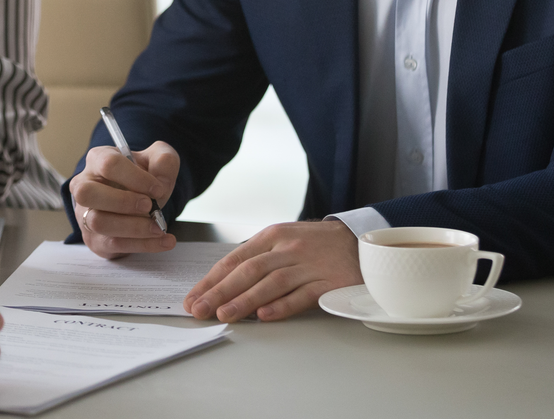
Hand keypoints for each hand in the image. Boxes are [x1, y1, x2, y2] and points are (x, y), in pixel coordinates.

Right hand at [68, 142, 178, 258]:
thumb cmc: (142, 176)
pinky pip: (113, 244)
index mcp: (98, 159)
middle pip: (87, 193)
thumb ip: (164, 161)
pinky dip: (142, 244)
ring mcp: (85, 214)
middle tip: (149, 206)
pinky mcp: (94, 238)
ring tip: (159, 227)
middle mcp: (84, 186)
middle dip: (122, 201)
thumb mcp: (157, 160)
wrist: (139, 200)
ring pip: (99, 222)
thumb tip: (161, 179)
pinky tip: (163, 240)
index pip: (109, 165)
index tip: (158, 189)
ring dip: (134, 227)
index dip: (135, 178)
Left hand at [183, 220, 362, 322]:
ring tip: (224, 315)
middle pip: (248, 270)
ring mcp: (308, 264)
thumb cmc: (315, 245)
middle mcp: (287, 248)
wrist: (360, 241)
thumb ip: (257, 259)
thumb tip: (223, 285)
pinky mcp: (328, 281)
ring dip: (245, 300)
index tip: (192, 298)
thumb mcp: (283, 241)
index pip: (234, 259)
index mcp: (272, 236)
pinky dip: (281, 305)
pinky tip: (264, 316)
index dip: (211, 280)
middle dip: (220, 292)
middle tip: (199, 310)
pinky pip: (301, 294)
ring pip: (271, 282)